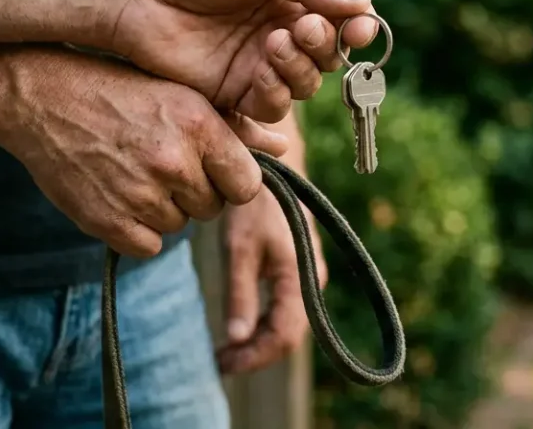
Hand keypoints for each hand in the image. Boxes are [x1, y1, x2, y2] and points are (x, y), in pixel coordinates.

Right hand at [0, 48, 289, 257]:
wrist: (42, 96)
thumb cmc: (120, 90)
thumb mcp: (181, 95)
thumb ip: (235, 127)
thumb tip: (283, 147)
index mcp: (199, 127)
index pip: (247, 184)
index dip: (233, 179)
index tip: (214, 168)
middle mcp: (174, 162)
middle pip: (214, 207)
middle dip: (198, 191)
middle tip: (165, 164)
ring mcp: (139, 195)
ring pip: (180, 224)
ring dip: (166, 208)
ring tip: (137, 171)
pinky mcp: (106, 222)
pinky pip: (147, 245)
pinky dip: (137, 230)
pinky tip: (120, 194)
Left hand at [103, 0, 379, 122]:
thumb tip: (363, 6)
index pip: (341, 18)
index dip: (357, 28)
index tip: (360, 29)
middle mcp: (280, 32)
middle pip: (328, 56)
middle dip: (325, 45)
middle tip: (301, 29)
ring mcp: (257, 65)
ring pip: (304, 85)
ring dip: (300, 69)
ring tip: (273, 44)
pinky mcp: (232, 94)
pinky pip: (270, 108)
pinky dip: (276, 94)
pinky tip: (263, 72)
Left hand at [218, 154, 326, 372]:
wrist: (275, 167)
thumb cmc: (256, 203)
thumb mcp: (240, 248)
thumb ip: (239, 294)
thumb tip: (235, 339)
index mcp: (300, 277)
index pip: (284, 336)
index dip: (254, 357)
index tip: (222, 365)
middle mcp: (312, 281)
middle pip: (289, 335)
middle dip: (256, 354)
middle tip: (220, 362)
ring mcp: (308, 277)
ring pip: (288, 325)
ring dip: (259, 341)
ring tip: (226, 349)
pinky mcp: (299, 271)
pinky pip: (286, 309)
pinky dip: (263, 325)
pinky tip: (240, 327)